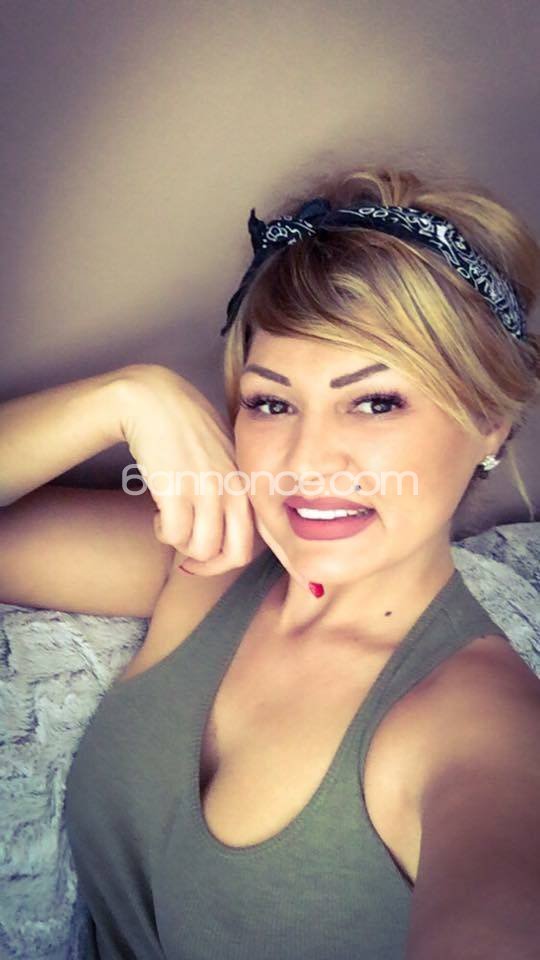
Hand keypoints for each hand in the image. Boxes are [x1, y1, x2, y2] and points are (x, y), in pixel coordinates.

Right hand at [117, 364, 313, 590]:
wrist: (155, 400)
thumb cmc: (187, 428)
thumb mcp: (224, 457)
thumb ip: (232, 489)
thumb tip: (223, 530)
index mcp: (247, 484)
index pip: (253, 540)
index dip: (226, 560)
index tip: (204, 559)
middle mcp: (232, 488)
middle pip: (234, 555)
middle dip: (208, 564)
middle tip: (187, 554)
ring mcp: (206, 488)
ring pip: (201, 549)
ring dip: (181, 544)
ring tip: (171, 523)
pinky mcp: (176, 488)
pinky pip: (174, 535)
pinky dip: (163, 531)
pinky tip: (158, 513)